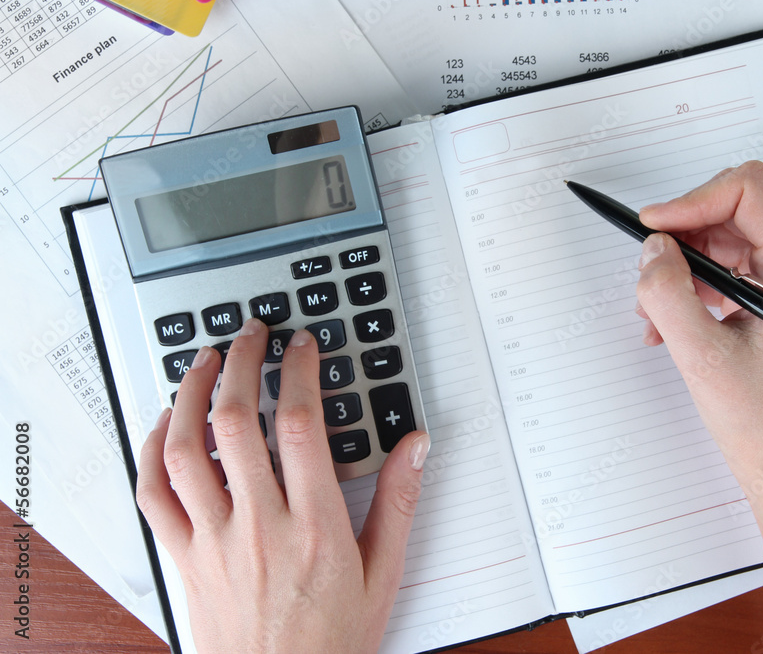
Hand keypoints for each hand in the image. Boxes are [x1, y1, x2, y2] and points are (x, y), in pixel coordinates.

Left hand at [136, 318, 429, 652]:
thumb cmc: (330, 641)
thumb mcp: (383, 575)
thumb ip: (399, 503)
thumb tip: (414, 447)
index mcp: (314, 527)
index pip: (301, 426)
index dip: (299, 372)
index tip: (302, 347)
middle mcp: (259, 526)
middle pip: (237, 422)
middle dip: (243, 363)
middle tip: (252, 336)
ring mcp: (214, 541)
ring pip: (185, 450)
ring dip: (191, 394)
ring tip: (205, 361)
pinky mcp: (185, 557)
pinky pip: (153, 495)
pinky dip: (152, 450)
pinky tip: (166, 425)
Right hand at [635, 161, 762, 487]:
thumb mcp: (702, 357)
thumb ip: (669, 295)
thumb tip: (652, 250)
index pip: (747, 191)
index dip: (693, 200)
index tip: (654, 226)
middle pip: (729, 211)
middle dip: (680, 236)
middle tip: (649, 270)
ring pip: (720, 241)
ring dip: (679, 266)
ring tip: (653, 309)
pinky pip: (720, 271)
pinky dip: (687, 288)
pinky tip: (667, 324)